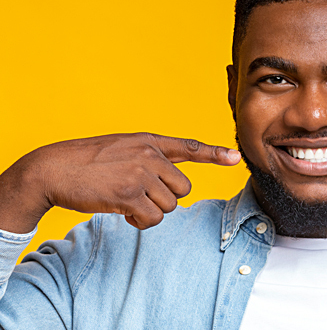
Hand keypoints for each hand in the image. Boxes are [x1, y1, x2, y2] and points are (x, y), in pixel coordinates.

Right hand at [0, 133, 240, 232]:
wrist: (54, 168)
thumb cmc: (87, 161)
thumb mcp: (123, 148)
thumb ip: (148, 158)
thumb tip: (170, 185)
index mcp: (149, 141)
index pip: (189, 147)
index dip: (214, 153)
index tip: (235, 157)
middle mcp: (150, 155)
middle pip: (183, 189)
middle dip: (165, 199)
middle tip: (140, 196)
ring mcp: (140, 174)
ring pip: (169, 206)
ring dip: (150, 212)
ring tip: (126, 202)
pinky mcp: (129, 194)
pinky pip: (152, 218)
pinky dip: (140, 221)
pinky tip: (123, 212)